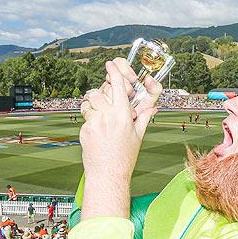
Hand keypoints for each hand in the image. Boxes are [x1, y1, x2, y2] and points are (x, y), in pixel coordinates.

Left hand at [78, 60, 161, 217]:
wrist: (108, 175)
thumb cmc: (125, 158)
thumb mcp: (137, 136)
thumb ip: (144, 118)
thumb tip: (153, 107)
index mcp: (124, 116)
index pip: (118, 87)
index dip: (114, 72)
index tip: (110, 64)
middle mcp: (108, 117)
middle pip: (100, 91)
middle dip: (102, 92)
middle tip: (106, 100)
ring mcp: (94, 123)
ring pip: (90, 102)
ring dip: (94, 104)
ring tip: (101, 116)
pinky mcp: (84, 130)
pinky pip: (86, 116)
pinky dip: (91, 119)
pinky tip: (97, 132)